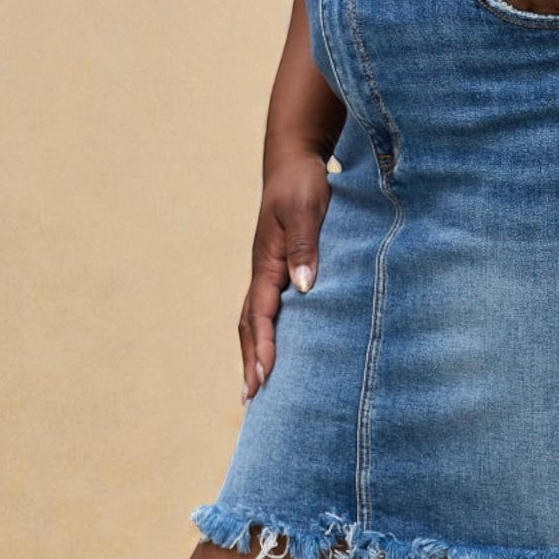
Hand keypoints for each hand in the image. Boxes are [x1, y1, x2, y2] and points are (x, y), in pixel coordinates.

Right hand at [239, 146, 329, 400]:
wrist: (293, 159)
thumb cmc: (303, 182)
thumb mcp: (308, 208)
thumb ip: (306, 246)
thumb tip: (303, 289)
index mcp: (267, 262)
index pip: (262, 314)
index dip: (263, 347)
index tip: (264, 378)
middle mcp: (263, 271)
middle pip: (250, 325)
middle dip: (250, 361)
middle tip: (251, 399)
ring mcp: (268, 271)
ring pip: (255, 320)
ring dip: (254, 353)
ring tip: (256, 387)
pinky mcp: (279, 268)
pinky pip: (268, 310)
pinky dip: (267, 335)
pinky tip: (276, 351)